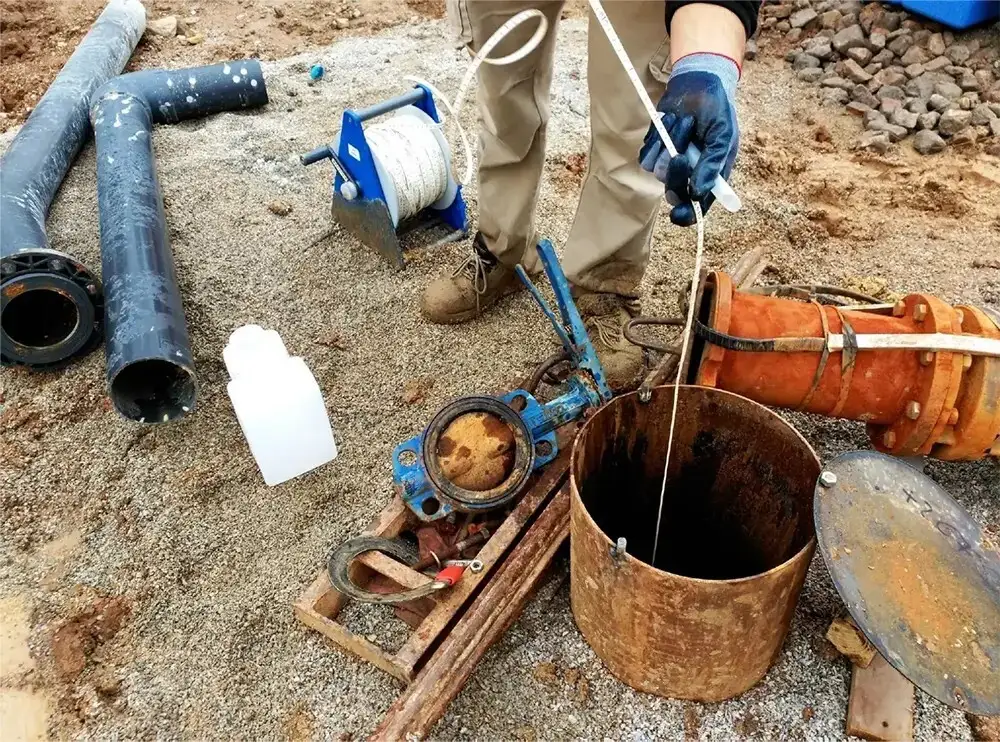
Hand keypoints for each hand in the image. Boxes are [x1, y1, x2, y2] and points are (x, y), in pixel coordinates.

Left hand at [639, 53, 739, 225]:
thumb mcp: (723, 135)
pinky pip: (646, 156)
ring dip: (671, 144)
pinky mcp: (653, 150)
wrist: (698, 83)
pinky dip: (657, 138)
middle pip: (673, 192)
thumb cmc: (717, 110)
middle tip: (681, 154)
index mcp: (710, 177)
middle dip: (675, 175)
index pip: (696, 206)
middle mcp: (688, 175)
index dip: (687, 214)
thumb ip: (713, 164)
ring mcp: (669, 163)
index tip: (678, 214)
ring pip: (658, 171)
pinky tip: (670, 121)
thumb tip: (700, 193)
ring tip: (685, 122)